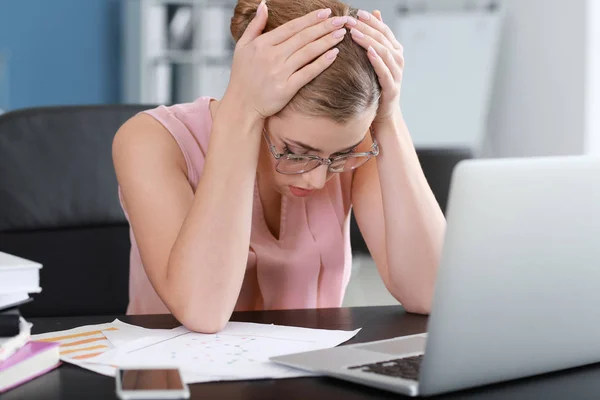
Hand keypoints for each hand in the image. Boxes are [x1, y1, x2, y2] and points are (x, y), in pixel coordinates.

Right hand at [224, 2, 348, 119]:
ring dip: (326, 41)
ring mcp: (279, 72)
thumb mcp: (242, 47)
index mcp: (262, 44)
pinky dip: (321, 63)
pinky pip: (307, 73)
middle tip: (341, 20)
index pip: (291, 27)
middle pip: (303, 38)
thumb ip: (255, 25)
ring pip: (308, 52)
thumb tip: (264, 5)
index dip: (310, 19)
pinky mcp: (286, 89)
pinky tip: (333, 54)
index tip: (326, 12)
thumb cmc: (242, 76)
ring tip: (341, 34)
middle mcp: (271, 56)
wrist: (241, 105)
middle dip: (324, 27)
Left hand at [346, 10, 403, 122]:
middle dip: (366, 28)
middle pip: (382, 39)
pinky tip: (368, 53)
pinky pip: (385, 72)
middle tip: (350, 21)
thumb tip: (375, 13)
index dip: (371, 21)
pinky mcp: (392, 88)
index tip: (356, 12)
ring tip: (355, 33)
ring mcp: (397, 74)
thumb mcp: (376, 60)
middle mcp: (398, 59)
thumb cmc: (376, 85)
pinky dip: (378, 61)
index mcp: (394, 50)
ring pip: (385, 52)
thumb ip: (377, 37)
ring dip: (369, 41)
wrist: (384, 114)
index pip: (383, 30)